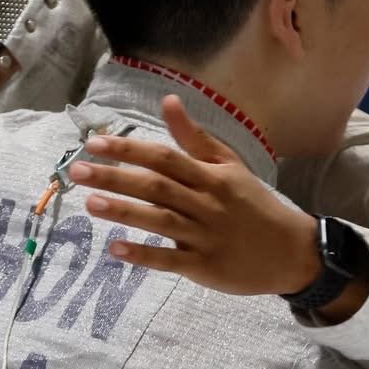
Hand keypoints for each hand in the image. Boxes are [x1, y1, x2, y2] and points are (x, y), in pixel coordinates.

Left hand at [67, 94, 322, 297]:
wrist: (292, 251)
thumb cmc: (255, 205)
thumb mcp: (231, 166)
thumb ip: (195, 138)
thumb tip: (168, 100)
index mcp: (211, 176)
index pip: (165, 158)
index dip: (129, 149)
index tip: (94, 142)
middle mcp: (207, 203)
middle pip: (156, 187)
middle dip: (115, 177)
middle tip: (76, 171)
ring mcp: (205, 237)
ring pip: (160, 221)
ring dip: (124, 212)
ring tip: (89, 204)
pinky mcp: (205, 267)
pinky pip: (170, 260)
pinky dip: (143, 255)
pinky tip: (115, 250)